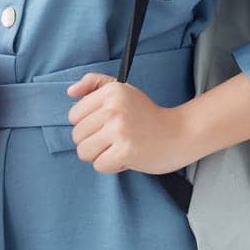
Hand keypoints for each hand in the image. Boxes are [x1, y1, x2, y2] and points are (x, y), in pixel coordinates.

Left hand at [65, 73, 196, 174]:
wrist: (180, 133)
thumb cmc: (148, 114)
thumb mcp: (122, 90)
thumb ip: (94, 84)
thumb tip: (70, 92)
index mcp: (111, 91)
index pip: (74, 115)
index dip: (87, 125)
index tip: (105, 125)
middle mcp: (113, 108)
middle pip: (77, 135)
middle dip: (93, 142)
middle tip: (114, 138)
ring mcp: (119, 130)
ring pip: (84, 152)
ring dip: (99, 155)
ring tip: (117, 148)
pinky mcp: (125, 151)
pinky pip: (99, 165)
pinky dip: (111, 166)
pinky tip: (125, 156)